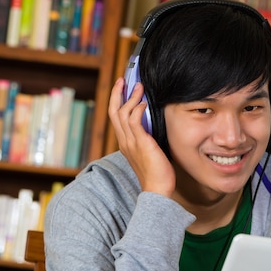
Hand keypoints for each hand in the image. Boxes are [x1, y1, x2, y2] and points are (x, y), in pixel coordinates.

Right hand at [108, 78, 175, 196]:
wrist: (157, 189)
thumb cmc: (156, 174)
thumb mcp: (150, 152)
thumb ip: (148, 139)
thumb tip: (155, 127)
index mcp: (125, 143)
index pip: (116, 118)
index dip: (117, 102)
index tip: (122, 90)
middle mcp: (124, 141)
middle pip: (113, 111)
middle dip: (117, 94)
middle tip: (122, 80)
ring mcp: (131, 142)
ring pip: (123, 113)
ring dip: (131, 97)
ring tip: (139, 86)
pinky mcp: (141, 143)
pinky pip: (134, 120)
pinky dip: (138, 108)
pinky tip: (145, 103)